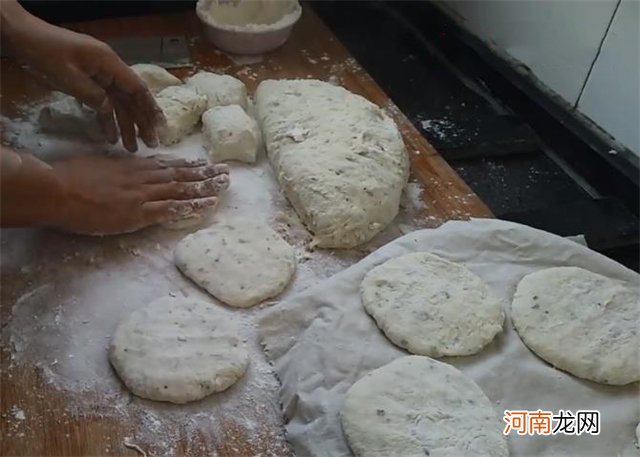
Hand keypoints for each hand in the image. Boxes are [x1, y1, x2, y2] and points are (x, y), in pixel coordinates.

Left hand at [1, 1, 163, 151]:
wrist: (24, 37)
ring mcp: (99, 76)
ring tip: (131, 148)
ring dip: (125, 125)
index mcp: (109, 64)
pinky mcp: (89, 81)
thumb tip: (110, 111)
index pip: (137, 88)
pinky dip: (107, 119)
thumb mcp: (69, 77)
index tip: (159, 127)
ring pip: (119, 103)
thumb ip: (93, 96)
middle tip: (150, 144)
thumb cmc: (47, 54)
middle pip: (132, 98)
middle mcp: (109, 70)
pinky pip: (103, 103)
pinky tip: (110, 137)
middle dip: (142, 122)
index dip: (150, 108)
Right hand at [1, 146, 229, 234]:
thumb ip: (111, 168)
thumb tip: (116, 170)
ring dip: (205, 187)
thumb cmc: (66, 177)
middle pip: (179, 175)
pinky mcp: (138, 212)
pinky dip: (191, 207)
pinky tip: (208, 206)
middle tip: (225, 171)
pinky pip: (171, 209)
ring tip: (225, 184)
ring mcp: (142, 194)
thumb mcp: (94, 165)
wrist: (56, 189)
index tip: (202, 163)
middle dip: (204, 173)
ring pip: (181, 189)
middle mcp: (142, 177)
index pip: (164, 165)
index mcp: (130, 167)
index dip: (186, 166)